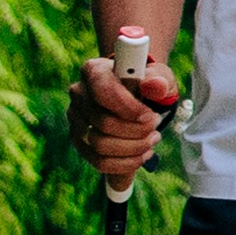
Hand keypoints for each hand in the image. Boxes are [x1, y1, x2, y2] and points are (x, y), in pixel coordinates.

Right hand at [67, 38, 177, 182]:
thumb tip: (155, 86)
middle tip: (155, 126)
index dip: (128, 108)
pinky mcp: (80, 141)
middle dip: (137, 130)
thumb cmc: (147, 83)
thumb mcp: (159, 76)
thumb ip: (159, 78)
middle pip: (103, 123)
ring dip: (133, 148)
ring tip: (151, 140)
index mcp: (94, 70)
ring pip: (99, 146)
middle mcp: (78, 93)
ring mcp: (76, 119)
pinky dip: (125, 164)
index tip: (149, 115)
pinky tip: (142, 154)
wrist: (138, 95)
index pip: (103, 90)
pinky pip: (99, 162)